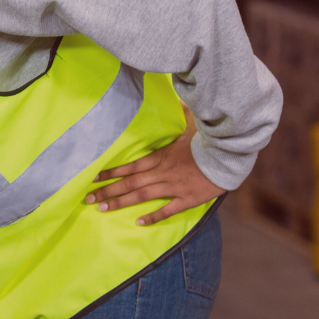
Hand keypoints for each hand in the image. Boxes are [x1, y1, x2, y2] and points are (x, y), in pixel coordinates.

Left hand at [85, 119, 224, 225]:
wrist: (229, 157)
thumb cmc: (209, 140)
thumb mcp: (191, 123)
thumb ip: (180, 113)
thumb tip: (176, 97)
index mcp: (160, 156)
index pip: (129, 166)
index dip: (110, 172)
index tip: (93, 177)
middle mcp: (162, 173)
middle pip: (129, 183)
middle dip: (107, 191)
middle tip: (88, 198)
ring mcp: (174, 187)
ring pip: (141, 196)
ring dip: (121, 202)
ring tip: (102, 208)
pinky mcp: (188, 199)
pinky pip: (167, 210)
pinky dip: (152, 217)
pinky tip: (138, 222)